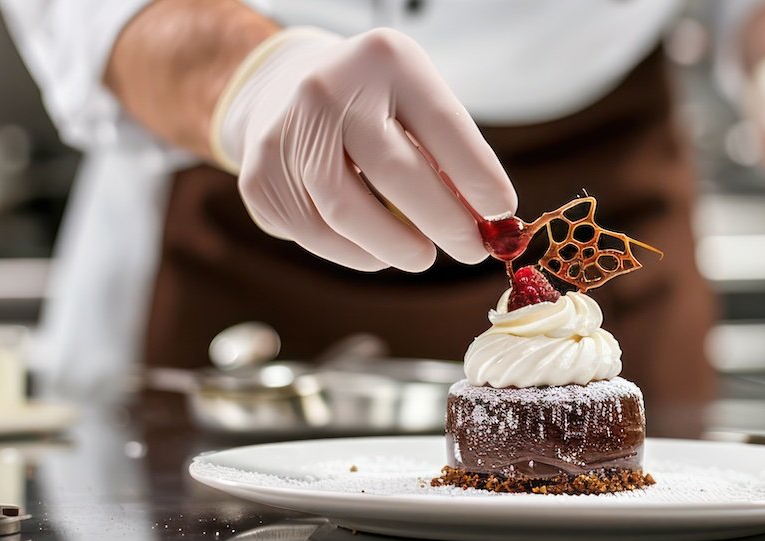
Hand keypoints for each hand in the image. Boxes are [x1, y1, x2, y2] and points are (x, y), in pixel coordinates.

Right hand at [213, 28, 515, 271]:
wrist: (282, 89)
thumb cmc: (370, 104)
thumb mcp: (413, 103)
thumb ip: (449, 156)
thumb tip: (489, 224)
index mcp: (384, 60)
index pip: (444, 127)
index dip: (478, 178)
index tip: (504, 215)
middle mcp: (328, 89)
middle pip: (397, 174)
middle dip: (446, 223)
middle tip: (472, 251)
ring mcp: (286, 133)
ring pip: (350, 215)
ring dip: (398, 248)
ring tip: (423, 255)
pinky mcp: (260, 179)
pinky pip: (318, 234)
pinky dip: (358, 253)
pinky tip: (378, 250)